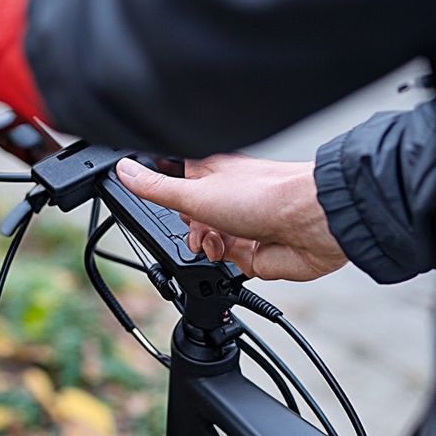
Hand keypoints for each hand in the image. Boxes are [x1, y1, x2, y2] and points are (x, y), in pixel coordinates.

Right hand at [115, 155, 347, 281]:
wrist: (310, 226)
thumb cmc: (265, 195)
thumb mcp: (195, 192)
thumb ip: (156, 188)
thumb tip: (124, 170)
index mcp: (213, 174)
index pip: (176, 179)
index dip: (163, 191)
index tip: (149, 199)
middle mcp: (227, 198)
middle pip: (189, 217)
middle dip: (185, 227)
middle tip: (190, 226)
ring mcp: (241, 227)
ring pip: (207, 244)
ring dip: (203, 247)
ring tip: (212, 243)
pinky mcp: (253, 255)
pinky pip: (227, 266)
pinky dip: (222, 265)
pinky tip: (227, 256)